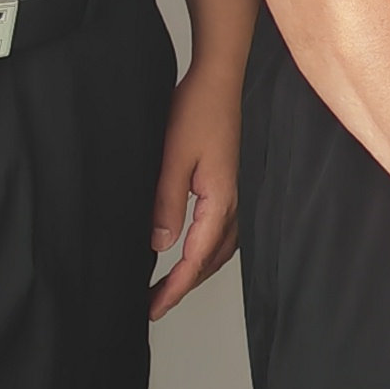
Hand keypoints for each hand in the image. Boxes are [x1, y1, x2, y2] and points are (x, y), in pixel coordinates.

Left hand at [147, 65, 242, 317]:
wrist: (219, 81)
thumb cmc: (198, 111)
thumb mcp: (173, 159)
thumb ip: (167, 204)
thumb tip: (159, 246)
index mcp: (220, 201)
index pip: (196, 258)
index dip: (175, 287)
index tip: (154, 307)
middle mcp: (233, 204)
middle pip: (211, 261)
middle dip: (184, 287)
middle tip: (154, 306)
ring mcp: (235, 195)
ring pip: (219, 249)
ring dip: (196, 272)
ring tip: (169, 287)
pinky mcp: (229, 186)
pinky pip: (221, 232)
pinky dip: (205, 252)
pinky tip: (191, 251)